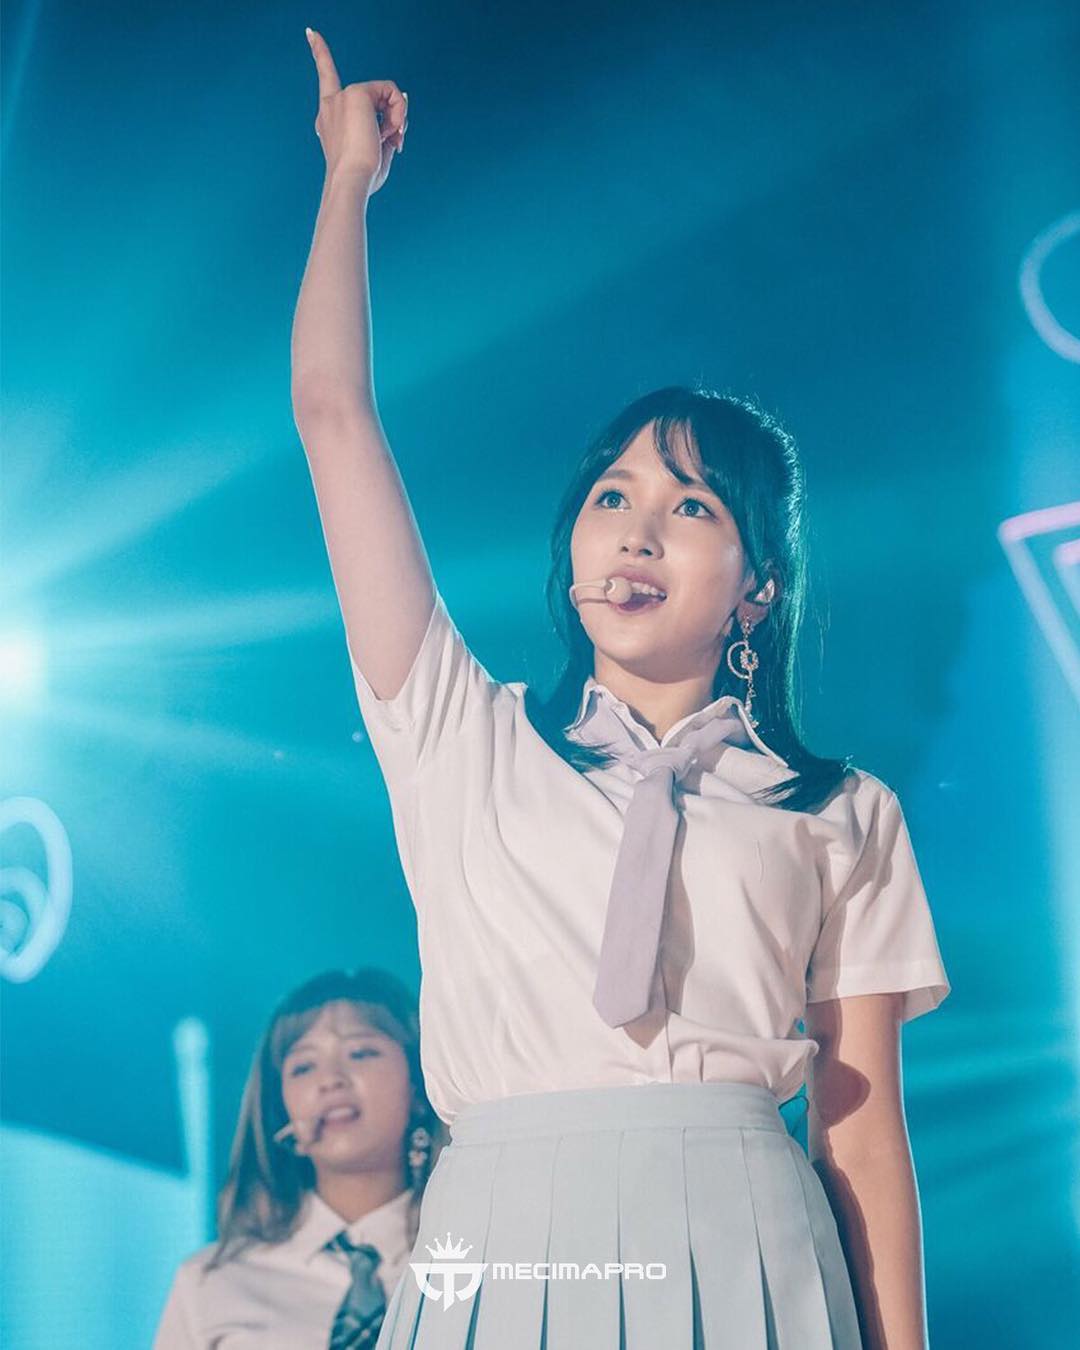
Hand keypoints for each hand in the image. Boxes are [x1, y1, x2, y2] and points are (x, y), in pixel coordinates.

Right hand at [306, 27, 407, 195]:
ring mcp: (342, 97)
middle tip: (397, 141)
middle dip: (392, 116)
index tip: (311, 33)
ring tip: (392, 138)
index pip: (326, 80)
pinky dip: (400, 111)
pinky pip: (391, 91)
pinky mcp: (356, 93)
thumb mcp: (377, 153)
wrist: (350, 180)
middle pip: (373, 95)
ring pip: (385, 94)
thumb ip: (388, 127)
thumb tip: (402, 96)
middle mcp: (331, 104)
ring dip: (397, 117)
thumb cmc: (361, 178)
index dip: (319, 53)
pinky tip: (393, 130)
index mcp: (330, 121)